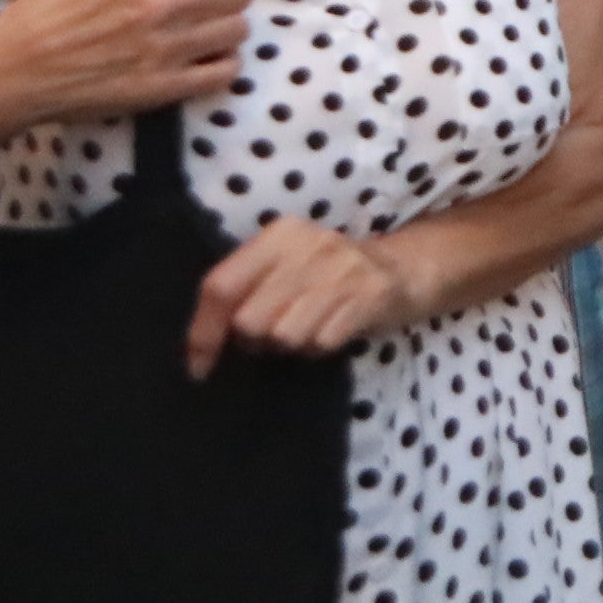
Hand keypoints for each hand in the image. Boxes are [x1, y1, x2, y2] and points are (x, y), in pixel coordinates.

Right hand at [0, 0, 249, 128]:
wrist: (10, 73)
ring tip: (206, 31)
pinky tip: (204, 60)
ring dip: (226, 27)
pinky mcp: (164, 89)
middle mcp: (165, 5)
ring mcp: (168, 50)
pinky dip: (222, 65)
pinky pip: (224, 73)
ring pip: (237, 30)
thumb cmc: (42, 15)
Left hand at [185, 218, 409, 377]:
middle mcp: (310, 246)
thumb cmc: (327, 274)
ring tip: (307, 329)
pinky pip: (322, 343)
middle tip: (274, 335)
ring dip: (292, 345)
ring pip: (285, 336)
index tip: (199, 367)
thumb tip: (200, 348)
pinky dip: (321, 347)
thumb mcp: (283, 267)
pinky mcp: (371, 295)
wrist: (403, 267)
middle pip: (250, 321)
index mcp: (279, 235)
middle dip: (257, 340)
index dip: (203, 332)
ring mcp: (343, 269)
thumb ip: (243, 292)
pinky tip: (332, 330)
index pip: (221, 286)